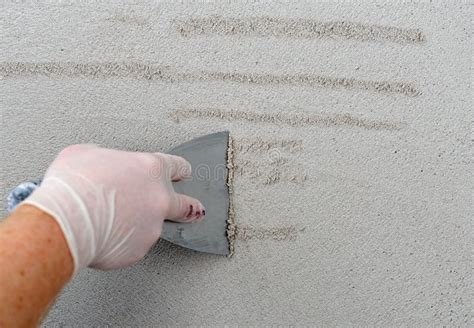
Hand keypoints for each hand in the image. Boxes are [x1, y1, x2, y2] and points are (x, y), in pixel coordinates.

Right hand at [23, 144, 204, 273]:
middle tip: (194, 210)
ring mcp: (152, 227)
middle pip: (185, 205)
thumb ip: (104, 158)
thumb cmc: (74, 185)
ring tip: (110, 223)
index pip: (177, 166)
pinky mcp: (139, 250)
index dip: (180, 170)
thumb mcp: (86, 154)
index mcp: (150, 170)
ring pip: (151, 226)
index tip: (183, 173)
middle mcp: (159, 199)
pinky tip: (103, 236)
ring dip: (137, 225)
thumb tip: (101, 165)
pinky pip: (132, 245)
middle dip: (190, 207)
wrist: (66, 220)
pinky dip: (121, 243)